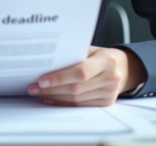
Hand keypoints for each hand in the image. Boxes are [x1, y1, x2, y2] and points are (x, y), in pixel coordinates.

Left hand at [27, 46, 146, 105]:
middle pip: (76, 88)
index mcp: (106, 60)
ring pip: (76, 100)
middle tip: (33, 88)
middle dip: (52, 89)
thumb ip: (73, 54)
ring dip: (54, 97)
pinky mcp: (106, 103)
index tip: (41, 80)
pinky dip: (63, 103)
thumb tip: (46, 62)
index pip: (80, 72)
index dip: (60, 77)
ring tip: (38, 93)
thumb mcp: (90, 49)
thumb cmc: (100, 55)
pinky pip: (80, 106)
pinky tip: (50, 98)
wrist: (122, 67)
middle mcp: (111, 78)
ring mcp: (109, 93)